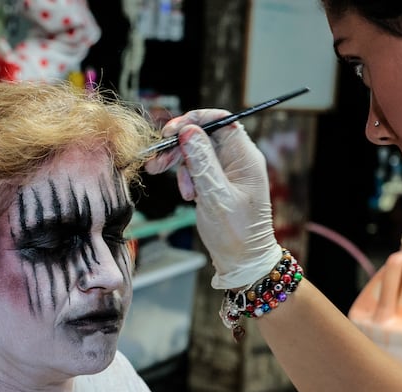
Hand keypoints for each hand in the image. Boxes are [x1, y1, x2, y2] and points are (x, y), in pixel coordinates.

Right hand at [144, 110, 279, 288]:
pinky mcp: (215, 183)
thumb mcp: (215, 195)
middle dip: (179, 145)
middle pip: (203, 136)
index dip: (194, 121)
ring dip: (179, 165)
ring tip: (175, 188)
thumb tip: (188, 131)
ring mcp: (225, 171)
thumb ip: (201, 161)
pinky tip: (187, 197)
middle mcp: (236, 159)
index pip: (220, 121)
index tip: (171, 131)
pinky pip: (195, 169)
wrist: (242, 261)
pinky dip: (185, 179)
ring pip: (195, 152)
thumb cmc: (236, 232)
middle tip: (156, 160)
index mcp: (244, 157)